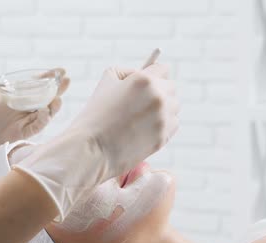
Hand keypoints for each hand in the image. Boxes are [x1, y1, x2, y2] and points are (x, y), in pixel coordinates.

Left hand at [0, 69, 70, 195]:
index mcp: (7, 98)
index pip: (30, 85)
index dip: (45, 78)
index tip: (59, 70)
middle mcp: (15, 110)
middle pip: (41, 98)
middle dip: (55, 90)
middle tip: (66, 81)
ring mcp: (17, 123)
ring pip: (40, 114)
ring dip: (51, 107)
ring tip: (58, 100)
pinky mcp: (15, 137)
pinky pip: (32, 129)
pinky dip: (40, 123)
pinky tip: (45, 115)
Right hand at [12, 64, 179, 219]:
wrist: (91, 150)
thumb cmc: (95, 115)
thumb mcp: (106, 82)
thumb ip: (127, 72)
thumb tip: (142, 73)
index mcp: (144, 80)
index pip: (163, 68)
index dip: (154, 74)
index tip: (149, 81)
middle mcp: (159, 97)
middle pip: (171, 88)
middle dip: (159, 92)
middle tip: (141, 102)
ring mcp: (163, 118)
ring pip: (174, 107)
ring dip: (162, 109)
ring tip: (140, 117)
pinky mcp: (164, 137)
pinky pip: (172, 124)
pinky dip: (162, 125)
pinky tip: (144, 129)